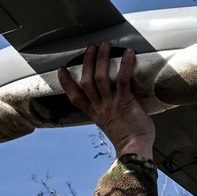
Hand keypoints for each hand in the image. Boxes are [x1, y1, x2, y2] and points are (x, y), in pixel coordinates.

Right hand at [58, 42, 155, 158]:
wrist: (135, 150)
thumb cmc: (129, 139)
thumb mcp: (112, 124)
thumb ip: (111, 112)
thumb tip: (117, 99)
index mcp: (95, 113)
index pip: (75, 96)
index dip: (66, 83)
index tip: (61, 70)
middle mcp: (100, 107)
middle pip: (86, 81)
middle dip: (87, 62)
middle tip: (90, 47)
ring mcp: (111, 104)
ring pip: (100, 78)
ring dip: (101, 59)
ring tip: (103, 45)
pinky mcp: (125, 102)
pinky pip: (122, 80)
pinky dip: (125, 65)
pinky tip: (129, 53)